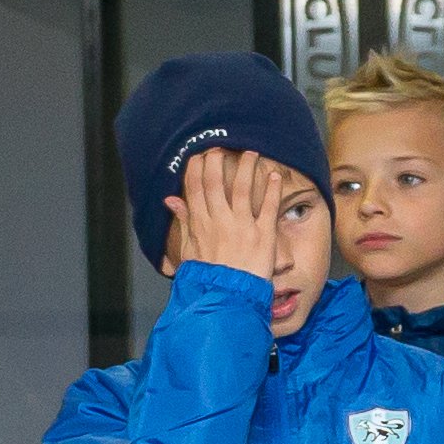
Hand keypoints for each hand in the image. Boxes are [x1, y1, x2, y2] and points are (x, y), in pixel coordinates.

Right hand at [169, 145, 289, 279]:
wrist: (227, 296)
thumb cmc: (207, 276)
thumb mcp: (189, 249)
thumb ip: (184, 221)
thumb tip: (170, 200)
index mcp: (200, 224)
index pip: (196, 189)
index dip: (197, 169)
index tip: (200, 155)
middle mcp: (220, 221)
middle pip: (216, 184)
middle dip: (217, 162)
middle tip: (221, 146)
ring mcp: (242, 226)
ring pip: (243, 190)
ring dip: (246, 168)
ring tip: (251, 152)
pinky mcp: (263, 235)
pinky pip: (268, 207)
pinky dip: (271, 190)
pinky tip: (273, 174)